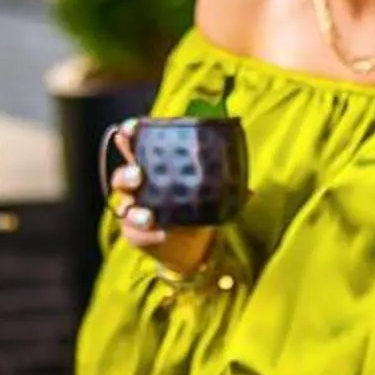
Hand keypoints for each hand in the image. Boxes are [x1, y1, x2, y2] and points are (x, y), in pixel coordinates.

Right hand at [106, 125, 215, 276]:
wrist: (194, 245)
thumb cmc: (197, 207)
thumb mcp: (209, 192)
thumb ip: (224, 185)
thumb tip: (253, 190)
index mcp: (153, 166)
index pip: (135, 145)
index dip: (129, 134)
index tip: (130, 129)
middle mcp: (138, 187)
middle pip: (121, 175)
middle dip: (127, 173)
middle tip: (138, 175)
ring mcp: (134, 211)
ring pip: (123, 205)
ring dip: (133, 208)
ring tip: (148, 215)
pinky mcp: (135, 233)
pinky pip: (135, 232)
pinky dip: (147, 232)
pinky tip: (161, 232)